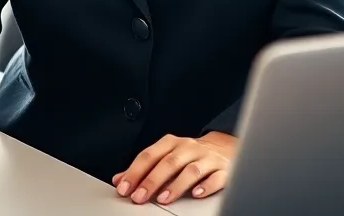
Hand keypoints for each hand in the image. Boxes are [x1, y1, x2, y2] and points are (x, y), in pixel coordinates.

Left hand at [113, 132, 235, 205]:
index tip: (124, 187)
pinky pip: (215, 177)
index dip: (135, 171)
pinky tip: (196, 194)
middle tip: (139, 197)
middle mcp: (189, 148)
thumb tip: (119, 179)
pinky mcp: (223, 169)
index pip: (150, 155)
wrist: (224, 148)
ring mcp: (207, 158)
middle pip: (169, 162)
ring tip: (163, 199)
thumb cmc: (190, 155)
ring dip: (176, 185)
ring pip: (191, 170)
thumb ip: (143, 168)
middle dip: (152, 180)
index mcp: (172, 143)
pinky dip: (206, 186)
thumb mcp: (165, 156)